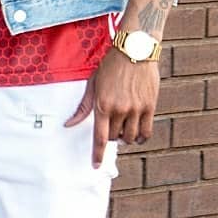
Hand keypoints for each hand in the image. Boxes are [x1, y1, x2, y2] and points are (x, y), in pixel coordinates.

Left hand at [65, 49, 159, 167]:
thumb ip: (83, 107)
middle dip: (112, 137)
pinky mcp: (149, 107)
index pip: (100, 138)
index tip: (95, 165)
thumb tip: (68, 124)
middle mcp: (119, 110)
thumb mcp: (92, 84)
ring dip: (126, 138)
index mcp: (102, 105)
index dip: (97, 155)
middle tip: (112, 127)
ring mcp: (136, 109)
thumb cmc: (110, 67)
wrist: (134, 51)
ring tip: (124, 129)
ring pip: (130, 137)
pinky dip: (141, 138)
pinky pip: (146, 132)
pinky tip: (137, 135)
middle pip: (116, 138)